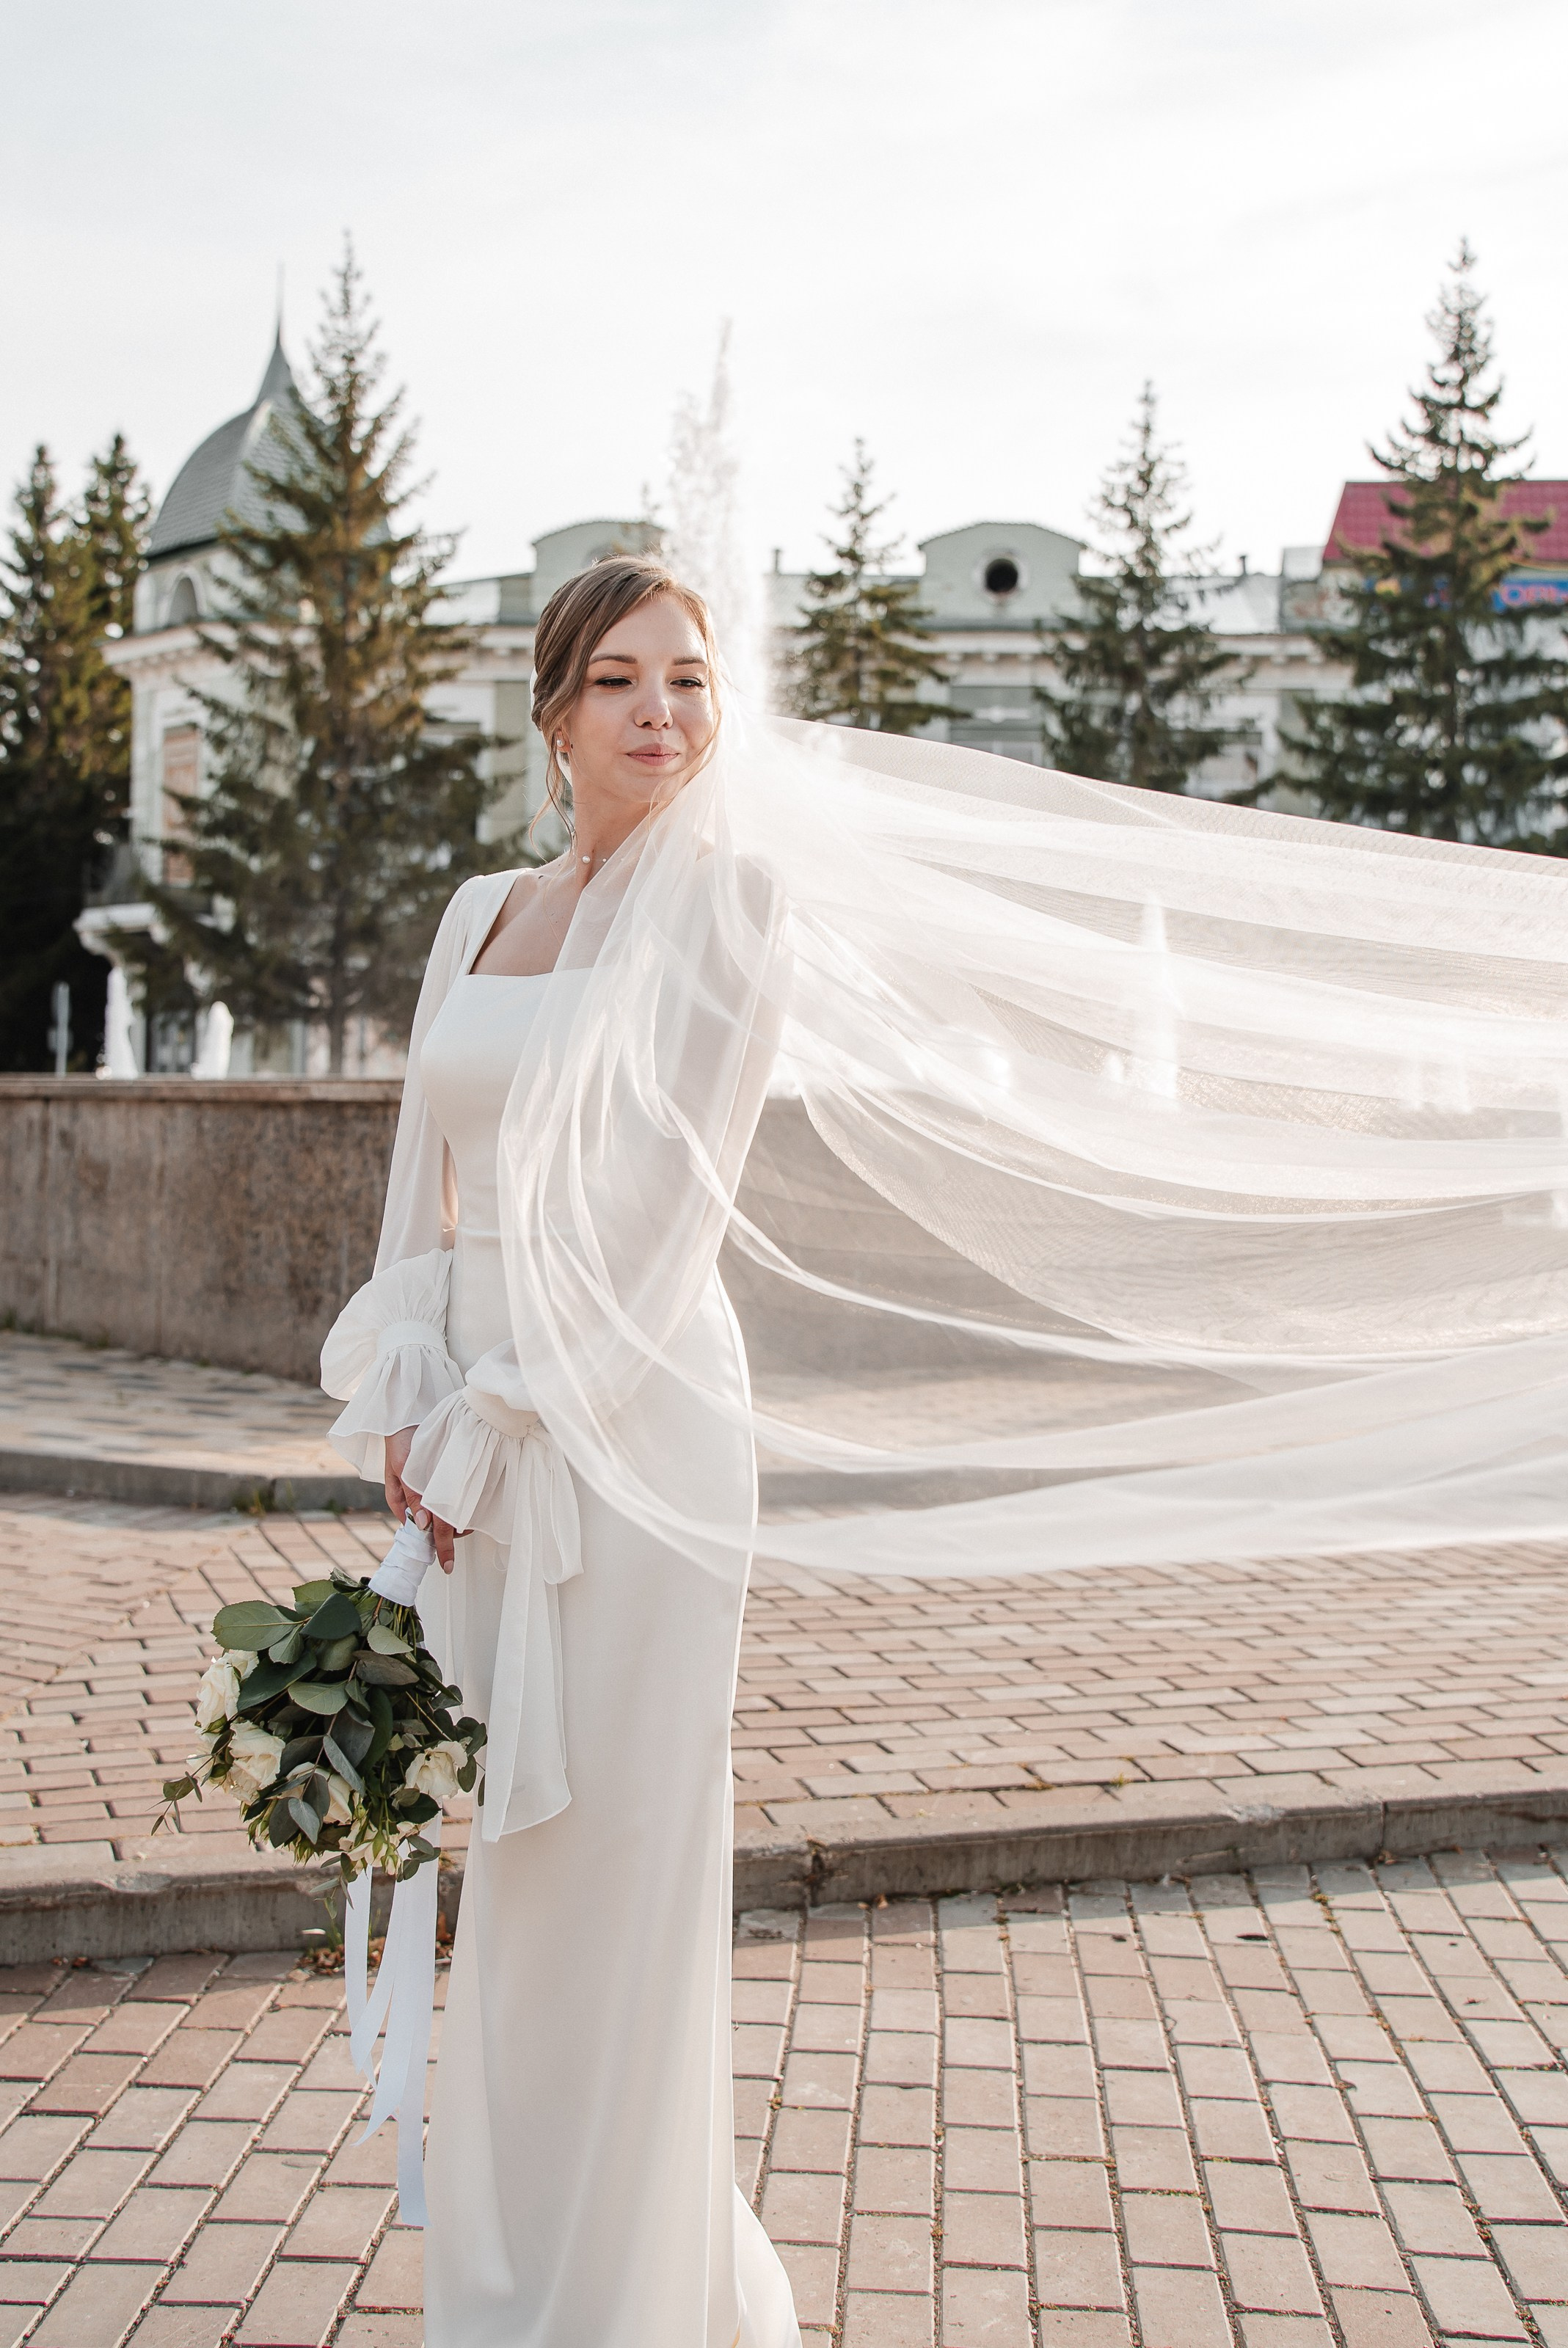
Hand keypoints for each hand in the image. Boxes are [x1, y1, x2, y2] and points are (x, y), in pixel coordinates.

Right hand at [384, 1427, 461, 1573]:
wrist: (406, 1414)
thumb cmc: (400, 1441)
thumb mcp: (403, 1468)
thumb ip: (413, 1496)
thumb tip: (425, 1526)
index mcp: (400, 1501)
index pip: (419, 1530)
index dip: (437, 1544)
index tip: (448, 1560)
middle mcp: (413, 1499)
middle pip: (433, 1525)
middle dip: (449, 1533)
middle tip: (468, 1532)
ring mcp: (425, 1491)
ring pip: (442, 1513)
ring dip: (457, 1519)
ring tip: (472, 1520)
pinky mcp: (437, 1480)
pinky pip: (449, 1498)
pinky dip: (460, 1503)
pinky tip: (471, 1504)